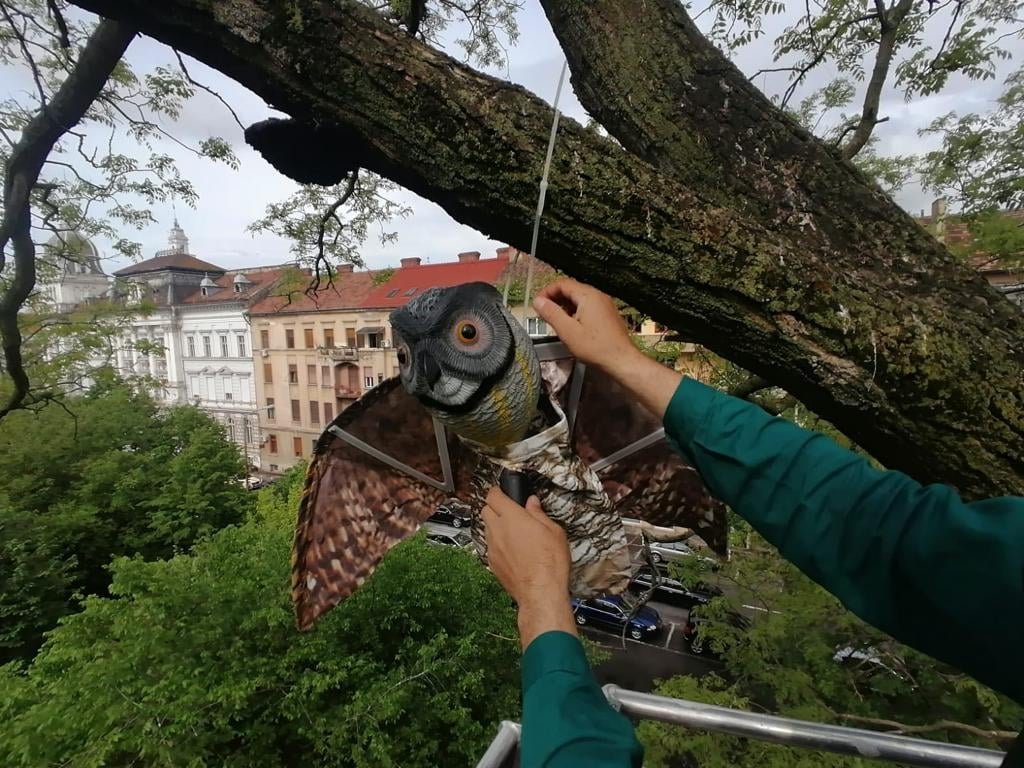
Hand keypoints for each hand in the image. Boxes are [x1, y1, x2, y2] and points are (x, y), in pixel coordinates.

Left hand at [482, 487, 577, 647]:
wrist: (541, 592)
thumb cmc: (550, 562)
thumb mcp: (554, 531)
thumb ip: (539, 514)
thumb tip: (532, 503)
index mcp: (512, 517)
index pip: (493, 495)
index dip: (498, 492)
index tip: (504, 492)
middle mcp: (498, 530)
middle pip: (485, 510)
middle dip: (494, 507)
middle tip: (508, 511)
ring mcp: (492, 547)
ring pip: (486, 529)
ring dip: (496, 526)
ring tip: (513, 532)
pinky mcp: (492, 563)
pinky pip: (490, 547)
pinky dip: (498, 544)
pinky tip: (513, 550)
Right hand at [533, 278, 682, 419]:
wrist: (622, 360)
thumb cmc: (595, 347)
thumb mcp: (568, 331)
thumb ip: (551, 313)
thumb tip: (538, 301)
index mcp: (588, 296)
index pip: (563, 284)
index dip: (547, 292)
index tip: (537, 304)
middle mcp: (598, 296)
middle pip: (572, 289)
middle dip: (555, 299)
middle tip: (544, 312)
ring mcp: (605, 305)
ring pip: (580, 298)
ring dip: (565, 306)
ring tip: (555, 320)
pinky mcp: (608, 315)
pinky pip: (588, 306)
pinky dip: (576, 311)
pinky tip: (571, 326)